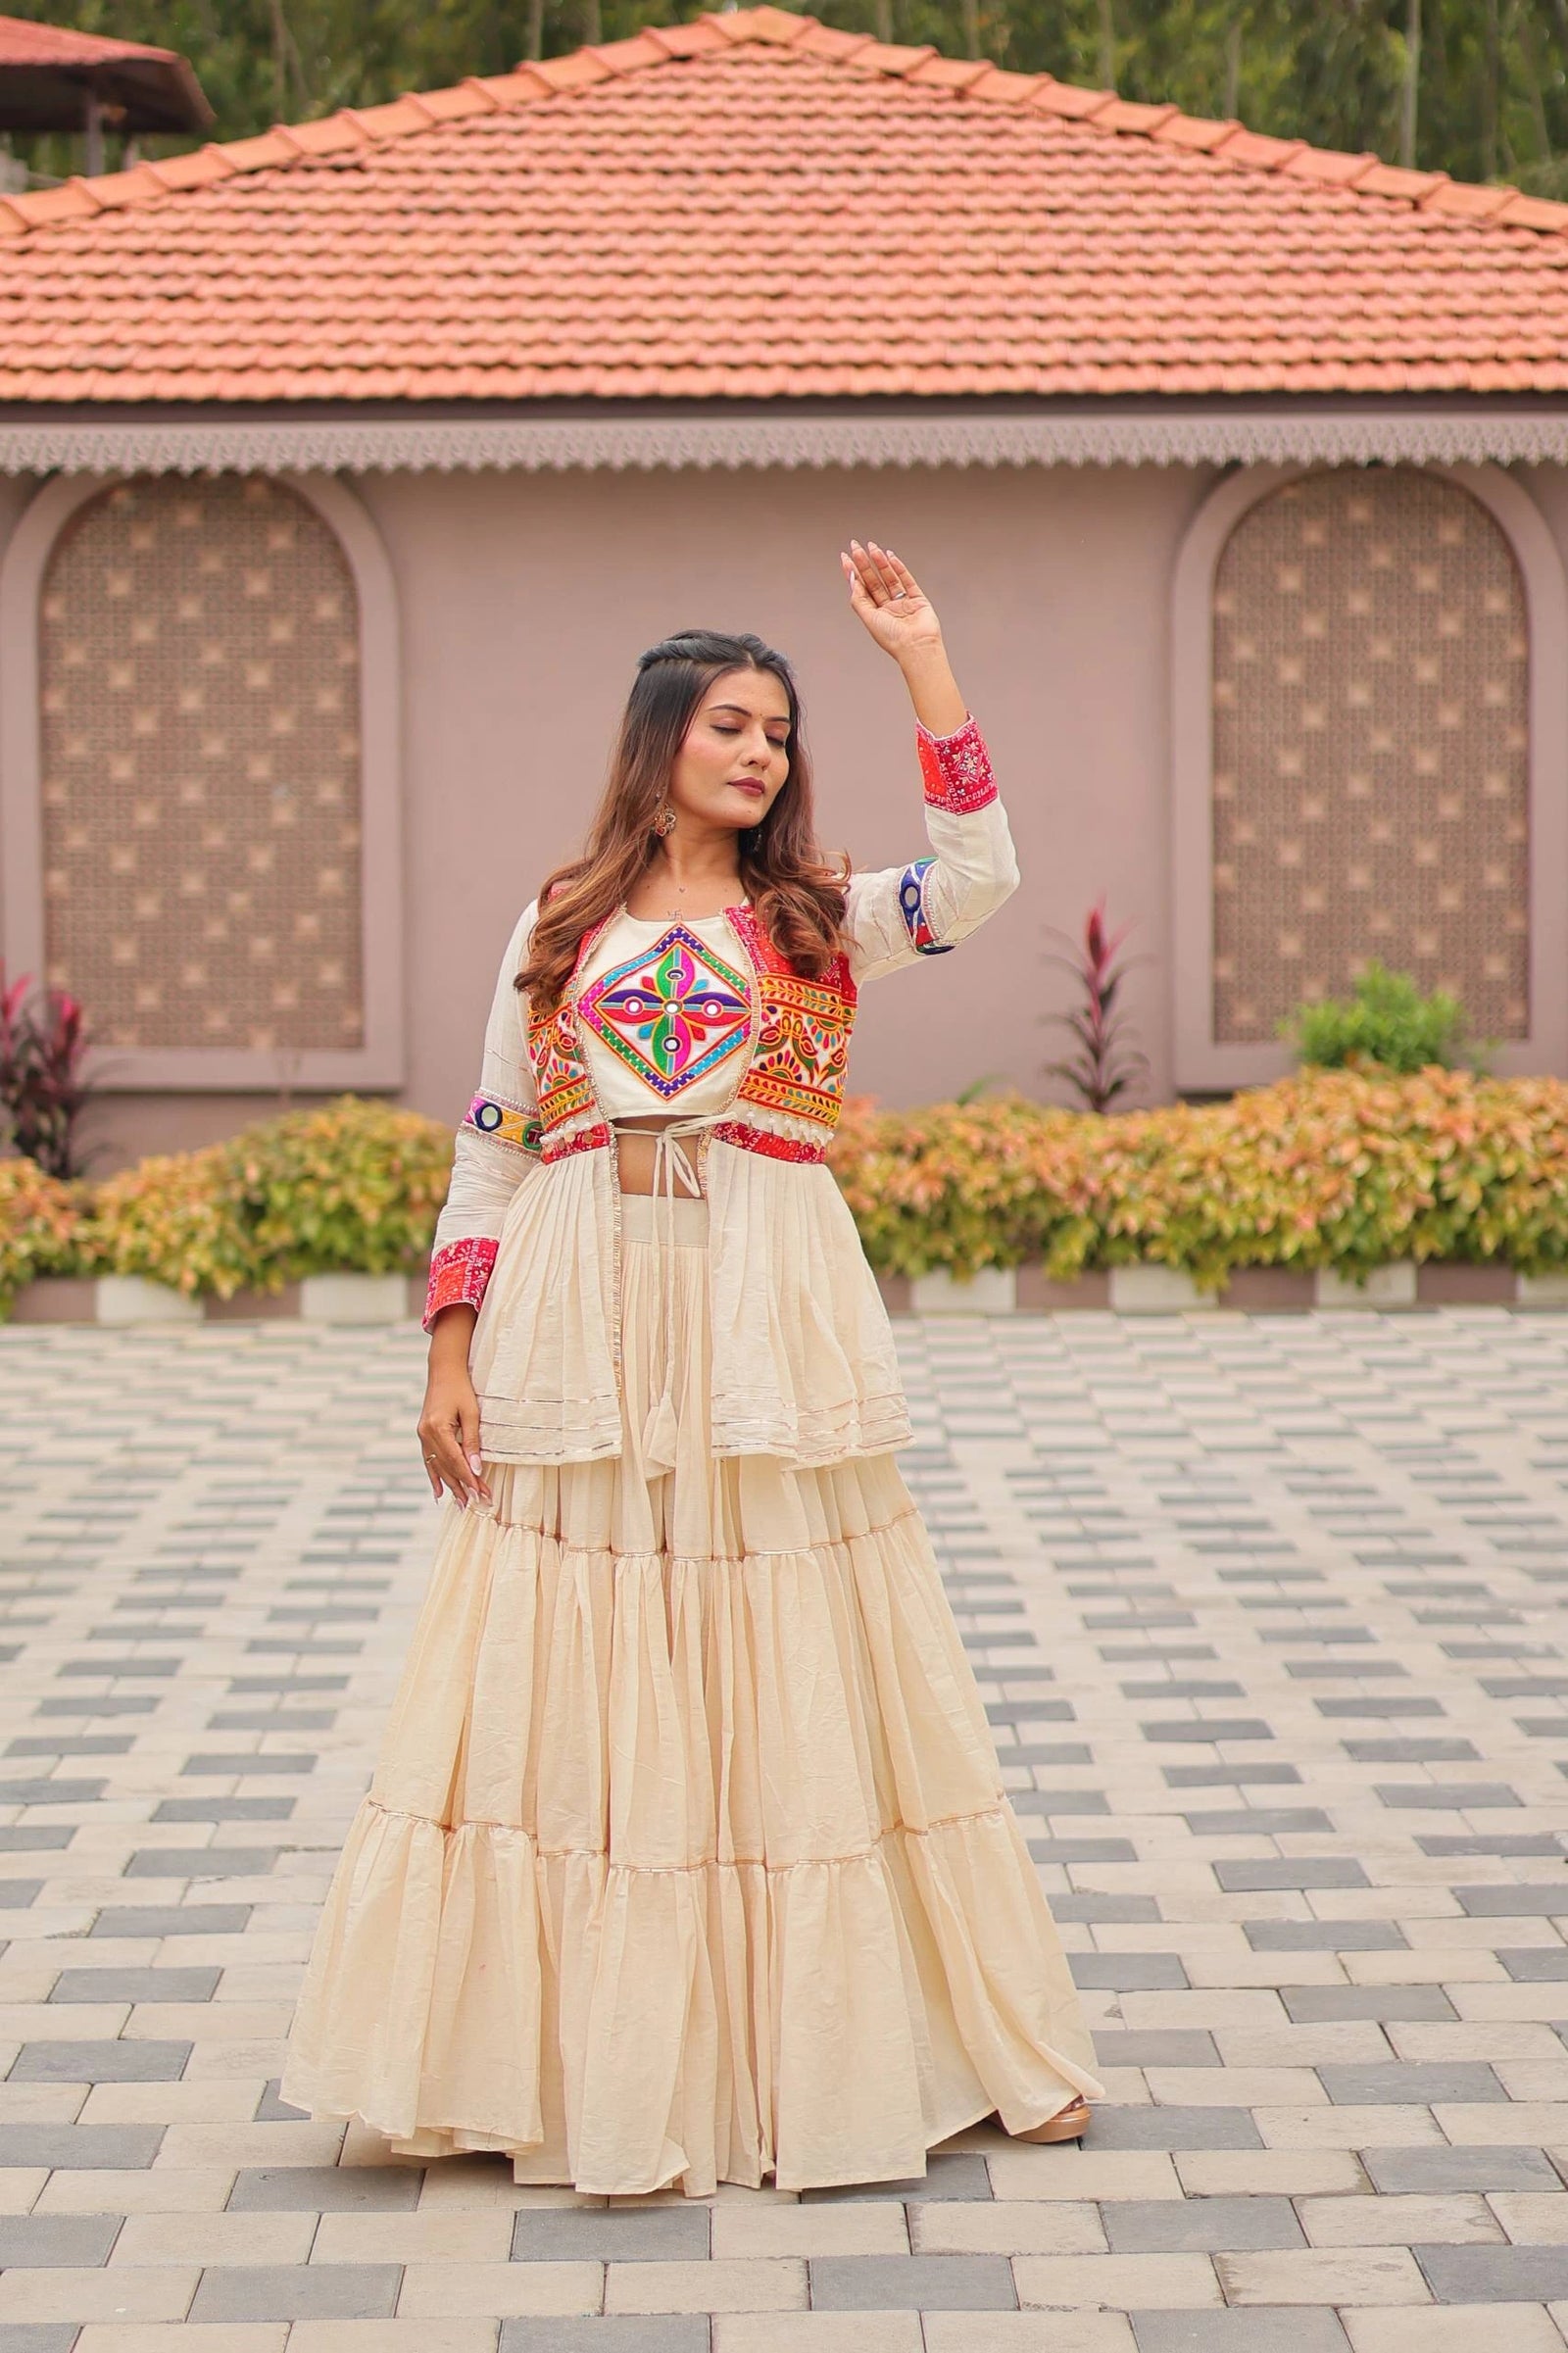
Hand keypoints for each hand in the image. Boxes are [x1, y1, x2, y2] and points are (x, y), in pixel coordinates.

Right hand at [417, 1324, 490, 1507]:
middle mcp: (425, 1434)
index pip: (455, 1460)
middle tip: (476, 1503)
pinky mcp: (423, 1435)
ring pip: (437, 1466)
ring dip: (450, 1486)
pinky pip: (428, 1461)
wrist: (443, 1370)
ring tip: (461, 1504)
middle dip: (462, 1486)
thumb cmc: (461, 1388)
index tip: (481, 1493)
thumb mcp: (472, 1413)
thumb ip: (472, 1442)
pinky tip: (439, 1493)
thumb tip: (476, 1468)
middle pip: (446, 1467)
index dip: (468, 1479)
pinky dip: (434, 1476)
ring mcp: (422, 1435)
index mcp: (437, 1428)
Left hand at [840, 541, 944, 663]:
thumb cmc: (892, 638)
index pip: (862, 589)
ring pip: (889, 578)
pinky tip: (890, 557)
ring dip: (880, 562)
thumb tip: (851, 579)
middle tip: (856, 546)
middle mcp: (888, 607)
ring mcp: (903, 602)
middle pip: (874, 580)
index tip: (845, 556)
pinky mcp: (918, 599)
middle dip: (864, 563)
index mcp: (875, 614)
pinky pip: (907, 580)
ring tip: (872, 548)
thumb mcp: (868, 618)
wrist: (916, 646)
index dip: (853, 572)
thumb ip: (858, 598)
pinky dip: (899, 568)